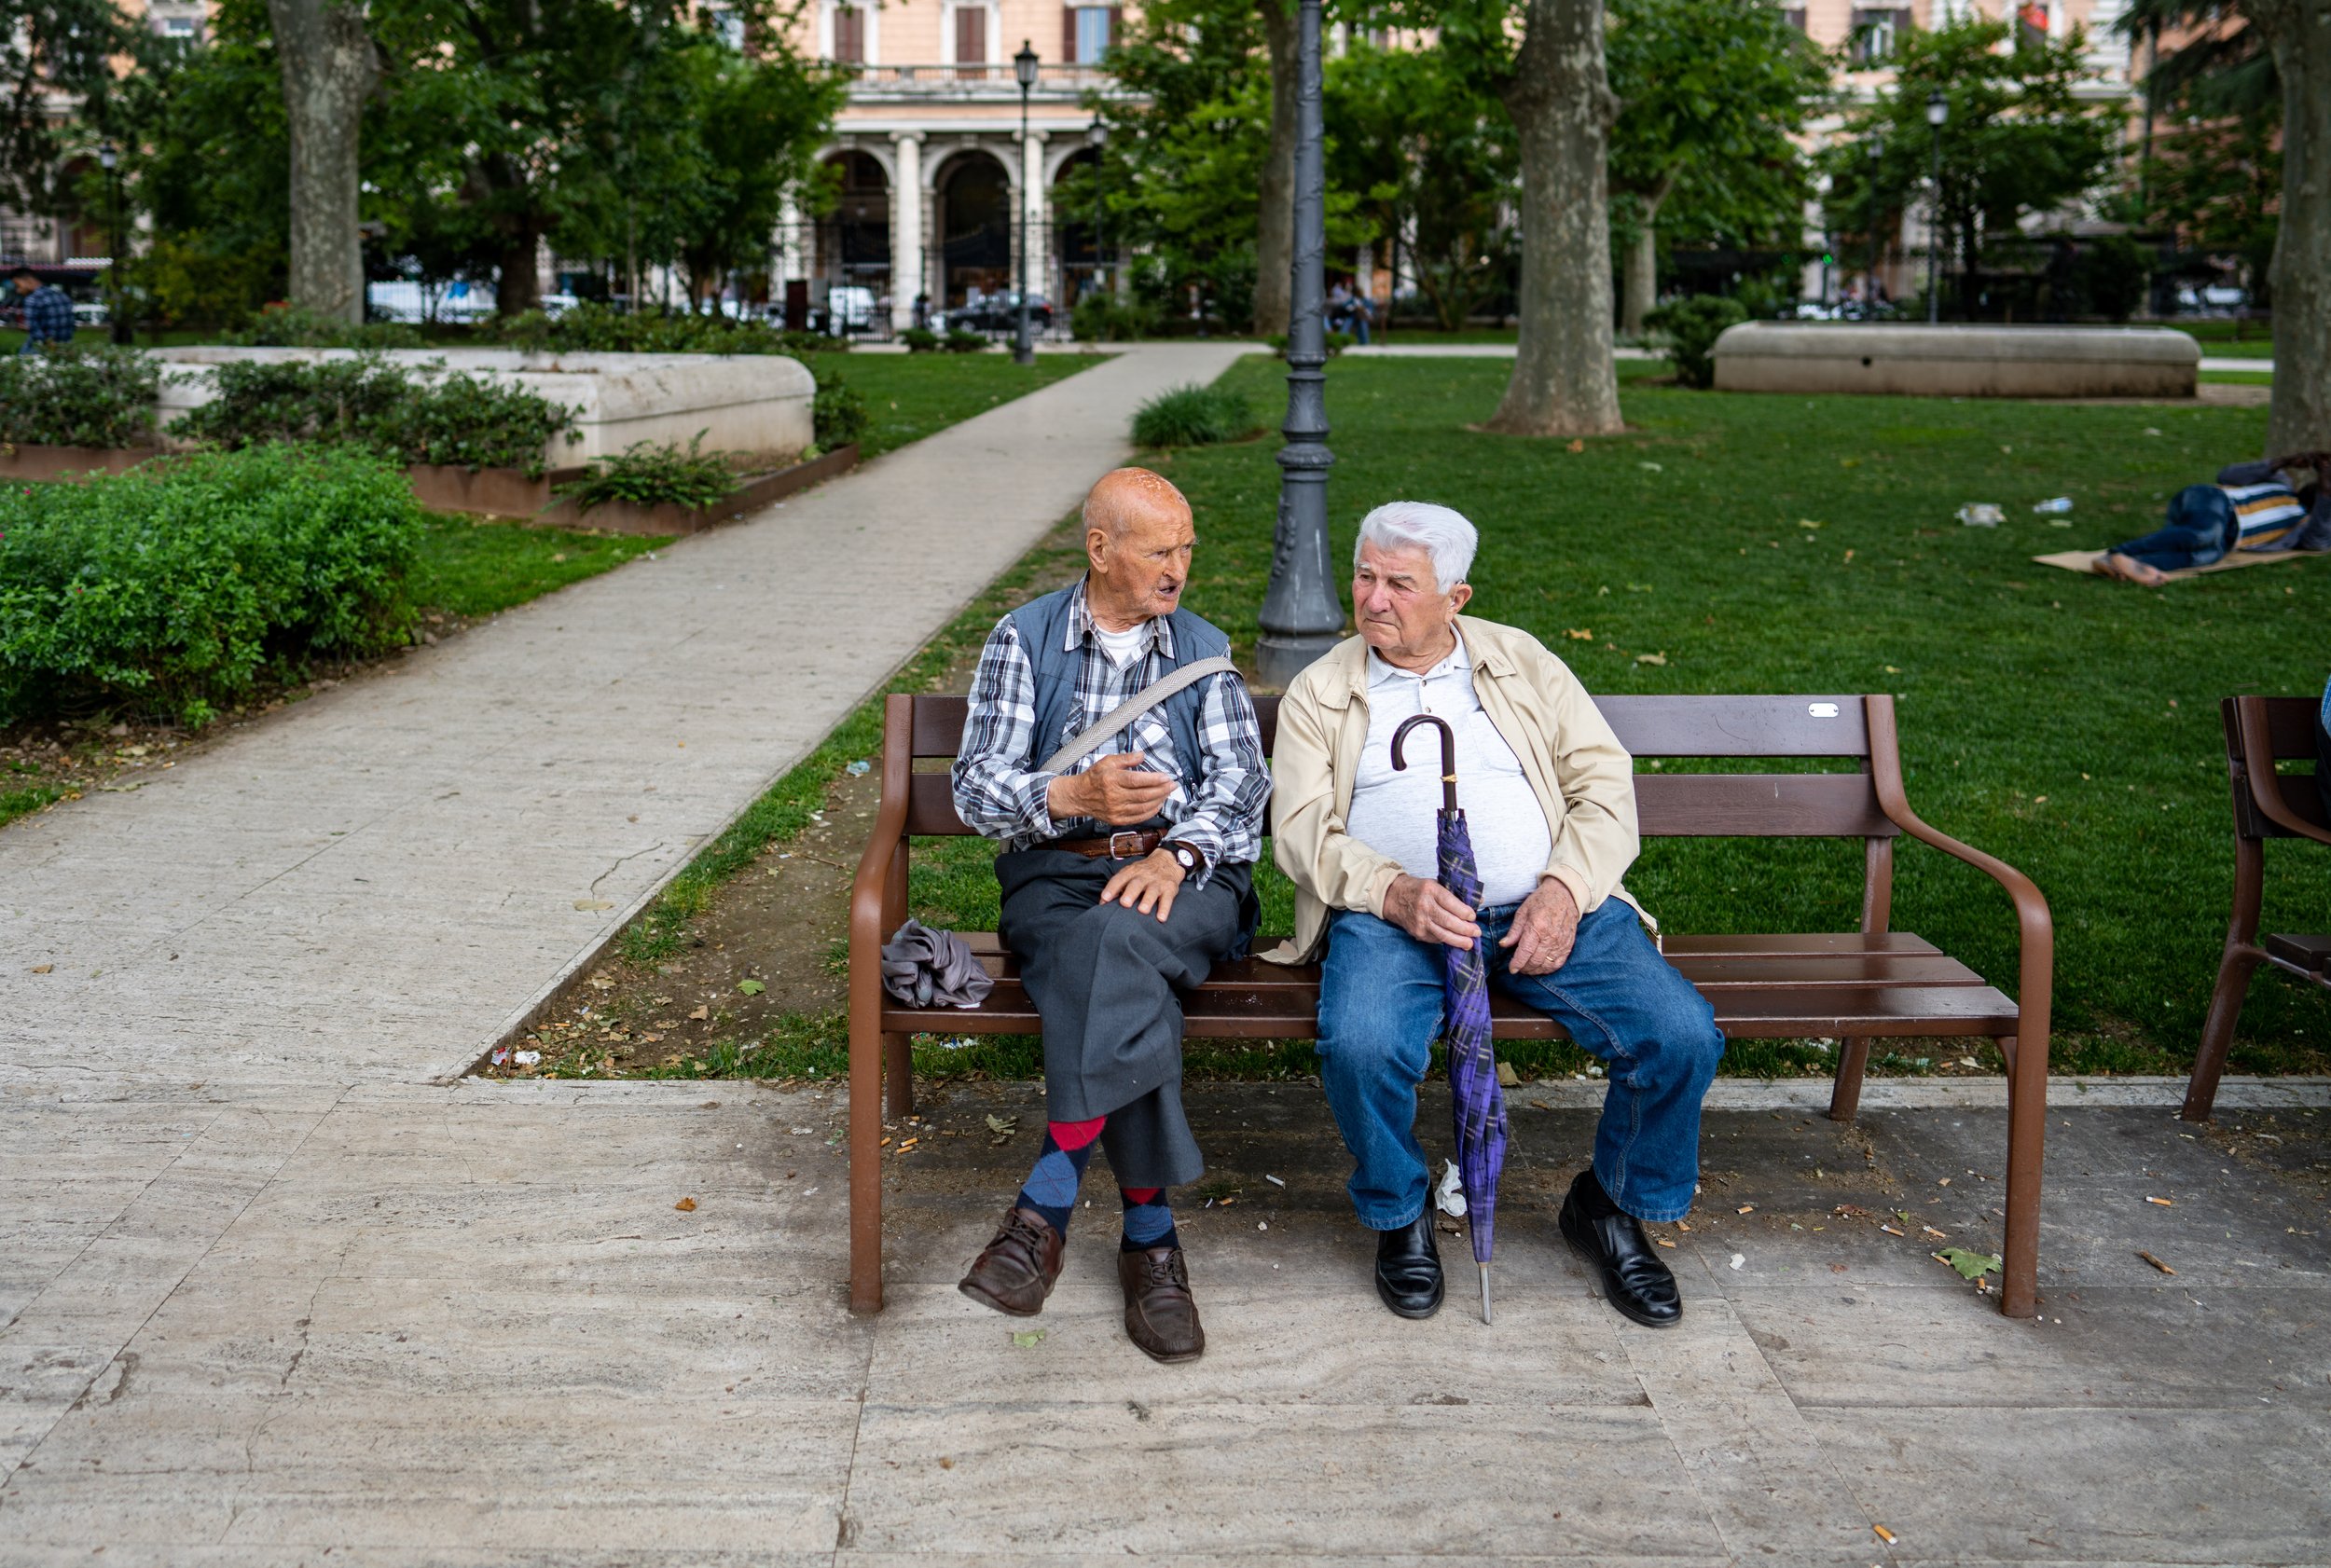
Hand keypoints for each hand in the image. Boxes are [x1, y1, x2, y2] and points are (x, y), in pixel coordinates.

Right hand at [1049, 751, 1174, 826]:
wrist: (1079, 796)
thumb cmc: (1095, 777)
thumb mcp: (1108, 761)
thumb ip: (1126, 758)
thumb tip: (1142, 755)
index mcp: (1112, 780)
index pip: (1137, 780)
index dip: (1154, 779)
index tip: (1166, 777)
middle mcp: (1114, 796)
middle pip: (1143, 795)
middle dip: (1162, 790)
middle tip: (1173, 785)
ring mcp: (1115, 810)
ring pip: (1143, 807)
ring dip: (1159, 800)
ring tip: (1167, 793)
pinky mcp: (1117, 820)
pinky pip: (1138, 817)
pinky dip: (1151, 812)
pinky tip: (1158, 805)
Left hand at [1100, 848, 1185, 921]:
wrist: (1167, 861)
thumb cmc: (1143, 872)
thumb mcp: (1130, 874)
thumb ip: (1117, 887)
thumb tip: (1103, 903)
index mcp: (1131, 872)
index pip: (1120, 879)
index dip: (1112, 888)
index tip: (1105, 898)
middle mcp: (1144, 876)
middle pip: (1136, 884)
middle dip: (1130, 893)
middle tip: (1124, 903)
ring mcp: (1157, 882)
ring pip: (1152, 891)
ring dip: (1147, 901)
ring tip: (1142, 911)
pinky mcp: (1170, 889)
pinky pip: (1167, 899)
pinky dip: (1164, 909)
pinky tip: (1161, 918)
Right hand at [1382, 873, 1481, 949]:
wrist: (1393, 897)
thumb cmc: (1418, 889)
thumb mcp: (1435, 884)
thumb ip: (1455, 893)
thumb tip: (1480, 900)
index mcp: (1430, 890)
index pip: (1451, 903)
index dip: (1464, 912)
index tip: (1473, 916)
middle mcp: (1425, 906)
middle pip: (1449, 921)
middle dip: (1466, 929)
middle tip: (1476, 932)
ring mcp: (1420, 921)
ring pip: (1443, 934)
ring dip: (1459, 940)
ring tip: (1470, 943)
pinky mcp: (1417, 932)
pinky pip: (1436, 939)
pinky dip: (1448, 940)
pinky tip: (1456, 941)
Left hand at [1500, 877, 1579, 975]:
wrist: (1565, 895)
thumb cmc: (1542, 901)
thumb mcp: (1523, 911)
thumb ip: (1514, 930)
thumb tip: (1504, 944)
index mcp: (1537, 927)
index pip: (1525, 951)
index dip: (1517, 963)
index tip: (1512, 969)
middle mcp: (1551, 937)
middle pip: (1536, 961)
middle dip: (1525, 968)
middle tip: (1519, 968)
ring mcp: (1561, 942)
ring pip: (1547, 965)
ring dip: (1536, 970)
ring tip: (1528, 968)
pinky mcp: (1568, 945)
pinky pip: (1558, 963)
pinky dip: (1548, 968)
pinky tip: (1541, 967)